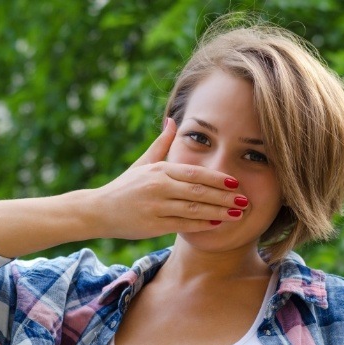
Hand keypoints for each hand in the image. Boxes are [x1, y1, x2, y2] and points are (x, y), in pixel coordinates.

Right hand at [90, 118, 247, 239]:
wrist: (98, 210)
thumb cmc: (124, 186)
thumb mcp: (142, 163)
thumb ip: (161, 143)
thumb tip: (173, 120)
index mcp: (159, 170)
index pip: (194, 173)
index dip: (217, 178)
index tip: (235, 182)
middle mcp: (158, 186)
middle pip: (198, 191)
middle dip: (224, 196)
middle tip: (245, 200)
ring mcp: (155, 206)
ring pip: (193, 209)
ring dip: (218, 211)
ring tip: (237, 214)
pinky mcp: (152, 225)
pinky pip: (182, 225)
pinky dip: (201, 224)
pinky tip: (216, 224)